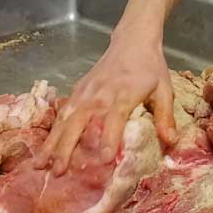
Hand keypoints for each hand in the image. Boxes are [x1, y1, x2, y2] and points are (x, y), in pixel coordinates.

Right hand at [34, 33, 175, 174]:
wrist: (133, 40)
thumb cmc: (150, 67)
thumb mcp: (164, 89)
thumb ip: (164, 116)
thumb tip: (171, 141)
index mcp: (124, 94)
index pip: (115, 118)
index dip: (109, 138)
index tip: (104, 159)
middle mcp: (101, 94)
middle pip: (81, 121)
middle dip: (68, 147)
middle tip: (59, 172)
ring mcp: (86, 92)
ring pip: (66, 118)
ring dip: (53, 142)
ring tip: (41, 165)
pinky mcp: (78, 89)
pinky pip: (63, 112)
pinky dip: (53, 129)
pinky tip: (45, 147)